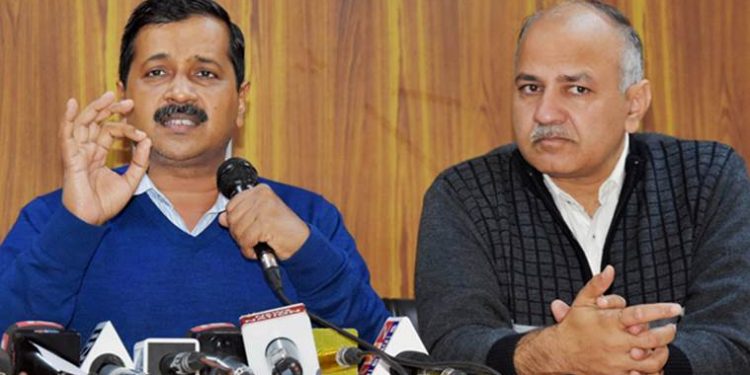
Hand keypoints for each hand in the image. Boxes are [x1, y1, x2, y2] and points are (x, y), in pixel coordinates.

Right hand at [60, 92, 151, 224]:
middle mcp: (87, 151)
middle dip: (111, 110)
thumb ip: (139, 162)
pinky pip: (67, 135)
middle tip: (127, 101)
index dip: (126, 128)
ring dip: (96, 109)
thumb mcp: (131, 181)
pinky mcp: (71, 158)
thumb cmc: (106, 203)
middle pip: (97, 123)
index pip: (110, 132)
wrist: (91, 220)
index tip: (141, 133)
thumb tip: (147, 140)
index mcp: (98, 155)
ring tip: (108, 96)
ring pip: (84, 124)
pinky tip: (72, 104)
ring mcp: (78, 153)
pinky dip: (67, 118)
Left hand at [218, 184, 309, 259]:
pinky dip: (249, 249)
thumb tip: (221, 218)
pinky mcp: (266, 223)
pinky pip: (246, 240)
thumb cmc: (282, 230)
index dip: (235, 221)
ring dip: (244, 243)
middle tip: (252, 238)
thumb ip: (240, 215)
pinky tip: (258, 249)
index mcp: (260, 190)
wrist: (301, 241)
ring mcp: (264, 208)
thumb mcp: (259, 219)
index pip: (231, 205)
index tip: (247, 227)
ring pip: (237, 230)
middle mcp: (262, 196)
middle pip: (232, 218)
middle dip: (238, 234)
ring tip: (256, 244)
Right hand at [515, 266, 680, 374]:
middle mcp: (615, 342)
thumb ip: (597, 284)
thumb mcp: (582, 302)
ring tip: (663, 344)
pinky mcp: (617, 374)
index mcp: (609, 323)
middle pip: (652, 339)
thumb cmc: (573, 326)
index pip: (640, 314)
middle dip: (667, 332)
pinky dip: (652, 370)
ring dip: (662, 352)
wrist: (561, 353)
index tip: (676, 307)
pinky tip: (652, 361)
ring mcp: (617, 361)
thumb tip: (610, 269)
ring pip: (652, 361)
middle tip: (671, 327)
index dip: (661, 310)